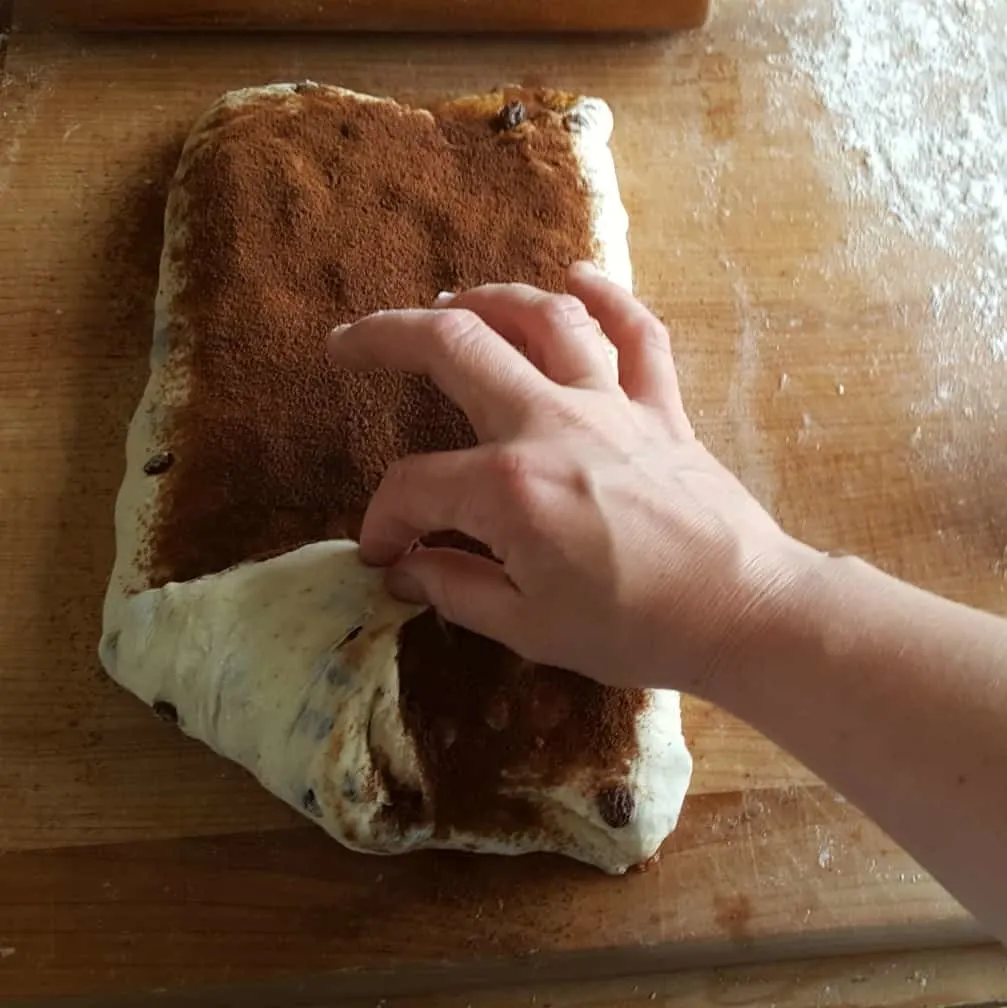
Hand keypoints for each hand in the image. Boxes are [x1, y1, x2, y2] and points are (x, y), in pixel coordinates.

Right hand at [327, 263, 812, 693]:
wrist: (743, 612)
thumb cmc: (634, 629)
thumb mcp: (528, 627)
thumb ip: (456, 589)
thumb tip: (407, 569)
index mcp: (508, 487)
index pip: (416, 487)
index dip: (386, 520)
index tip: (384, 553)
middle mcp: (551, 424)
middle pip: (455, 348)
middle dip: (389, 337)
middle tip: (350, 341)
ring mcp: (611, 406)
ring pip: (543, 320)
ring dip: (488, 299)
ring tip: (451, 301)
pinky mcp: (661, 409)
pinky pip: (637, 335)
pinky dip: (608, 298)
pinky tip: (578, 277)